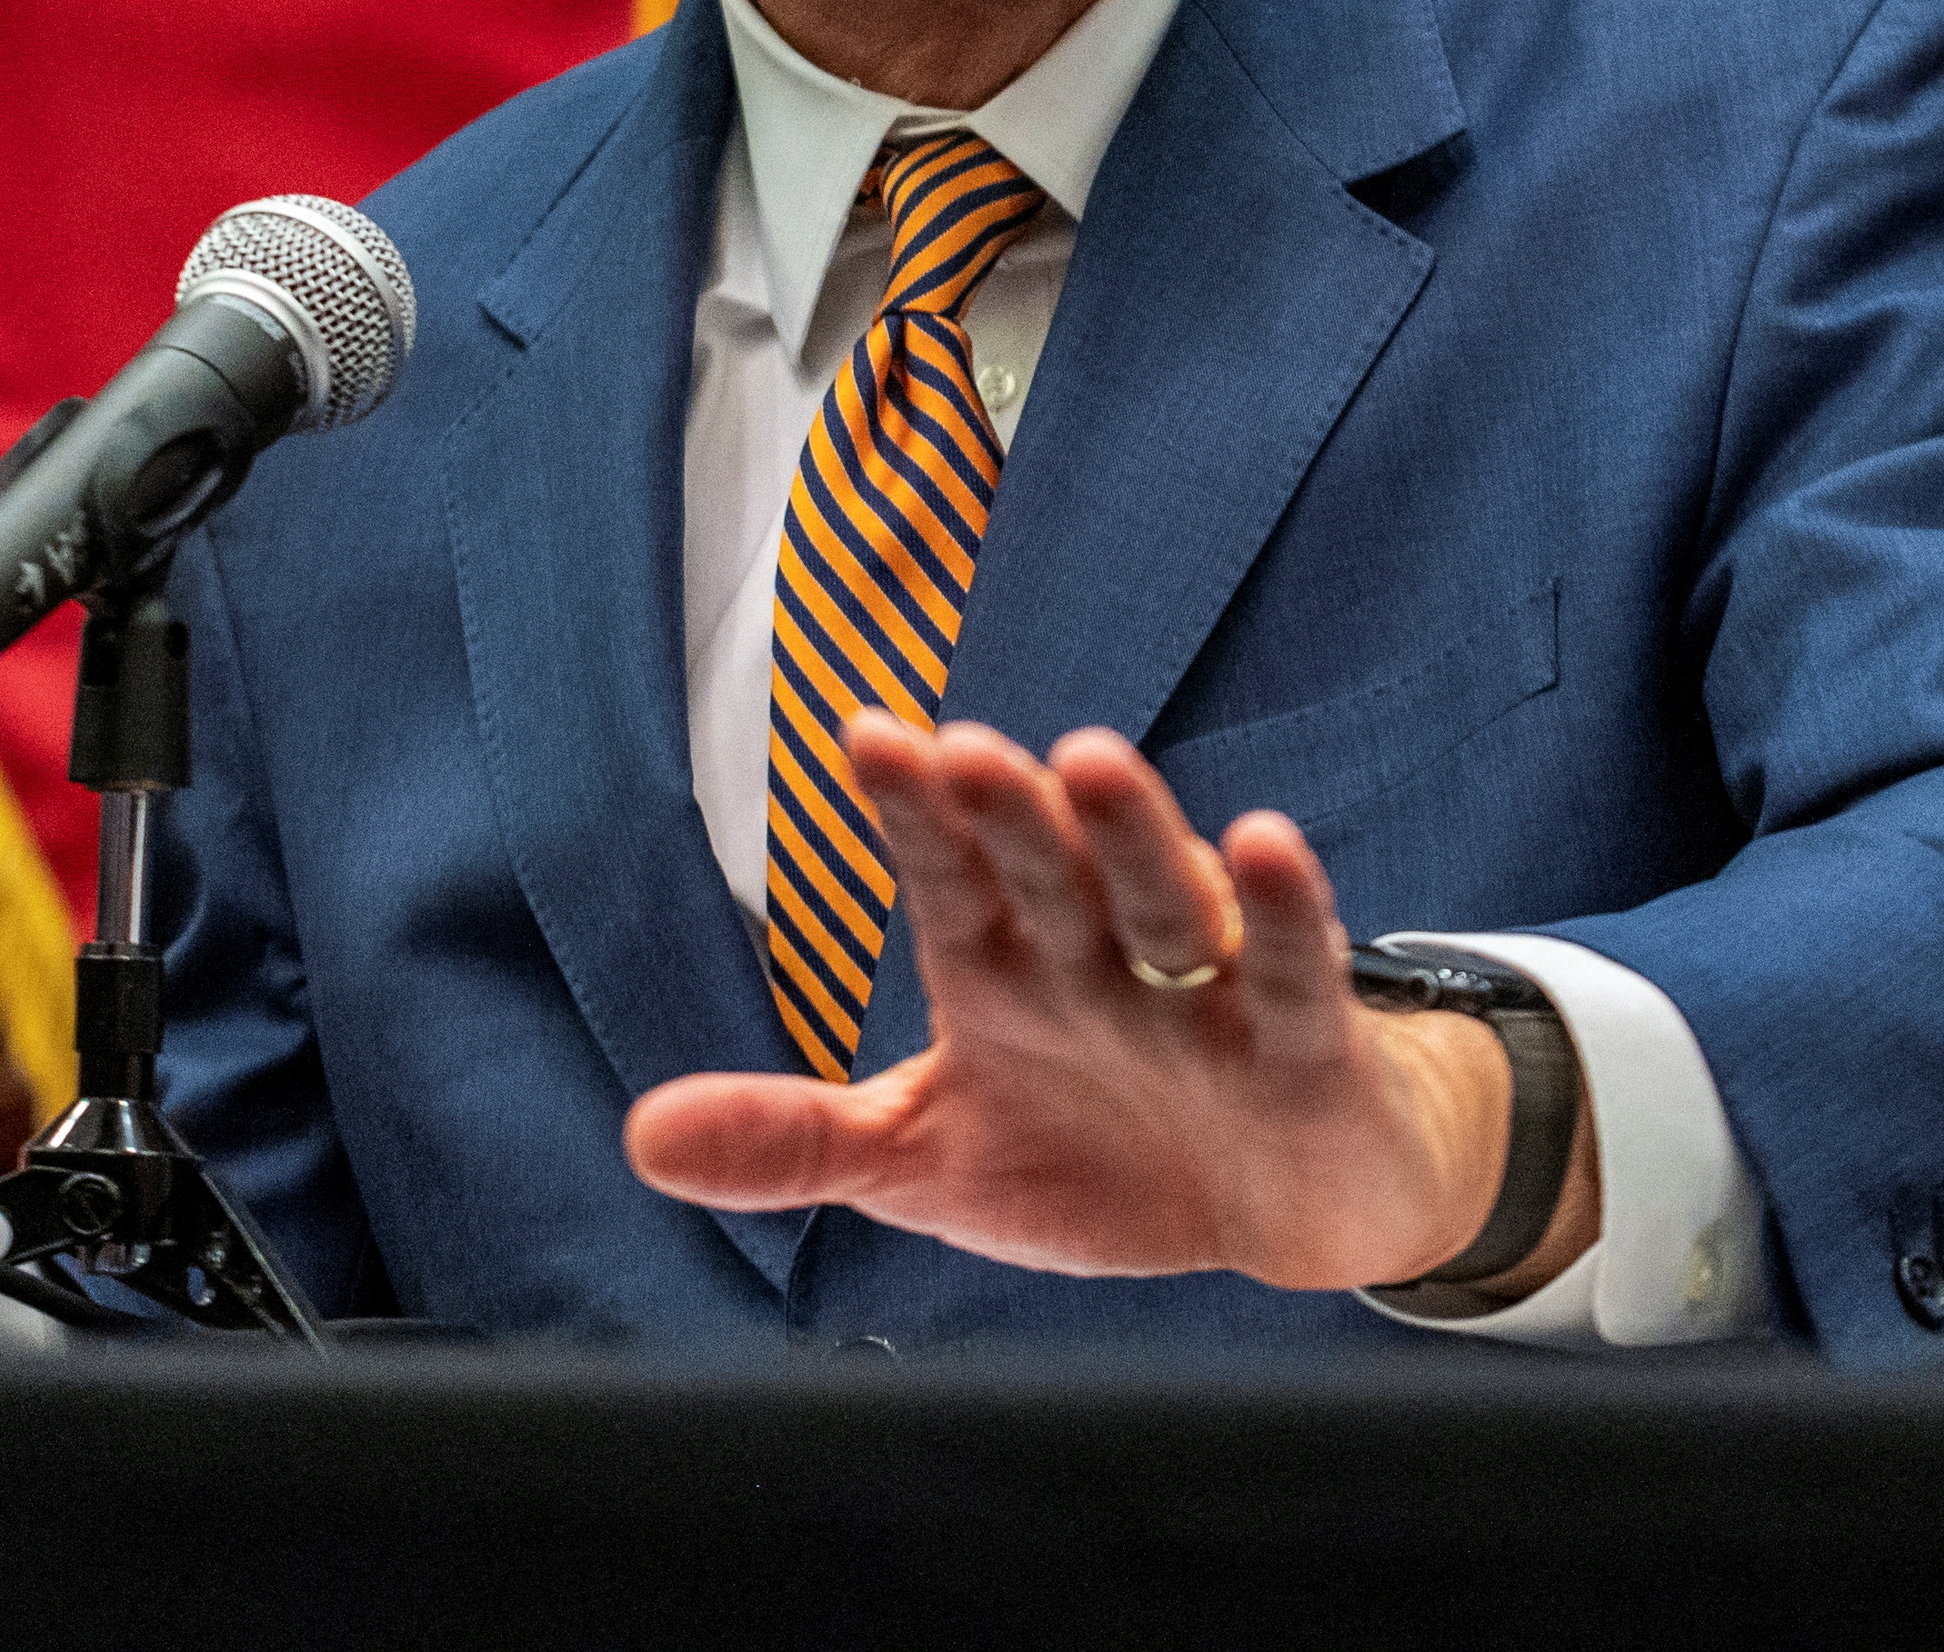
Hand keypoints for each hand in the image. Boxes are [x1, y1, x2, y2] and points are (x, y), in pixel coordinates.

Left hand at [618, 717, 1598, 1296]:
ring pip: (1159, 902)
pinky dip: (1282, 913)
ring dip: (1131, 833)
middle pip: (1049, 872)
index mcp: (1004, 971)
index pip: (949, 877)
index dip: (912, 812)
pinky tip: (1262, 845)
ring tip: (1091, 760)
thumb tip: (640, 1137)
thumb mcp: (931, 1162)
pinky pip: (1291, 972)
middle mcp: (1098, 960)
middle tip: (961, 750)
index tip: (865, 733)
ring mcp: (1203, 995)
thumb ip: (797, 1143)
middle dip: (1007, 814)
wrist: (1279, 1210)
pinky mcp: (1302, 1045)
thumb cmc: (1100, 1157)